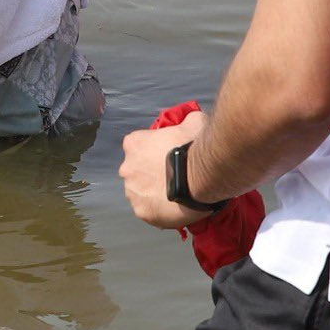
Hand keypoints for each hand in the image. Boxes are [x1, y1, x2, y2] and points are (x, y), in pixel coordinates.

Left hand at [119, 110, 214, 229]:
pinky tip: (175, 208)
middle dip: (152, 173)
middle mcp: (127, 167)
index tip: (168, 156)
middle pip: (137, 171)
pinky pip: (150, 212)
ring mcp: (133, 192)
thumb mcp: (194, 122)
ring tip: (176, 195)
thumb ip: (187, 120)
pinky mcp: (142, 212)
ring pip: (142, 193)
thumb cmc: (195, 146)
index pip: (138, 145)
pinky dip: (160, 211)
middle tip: (174, 177)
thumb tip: (192, 117)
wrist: (202, 176)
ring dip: (154, 193)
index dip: (154, 151)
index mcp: (134, 144)